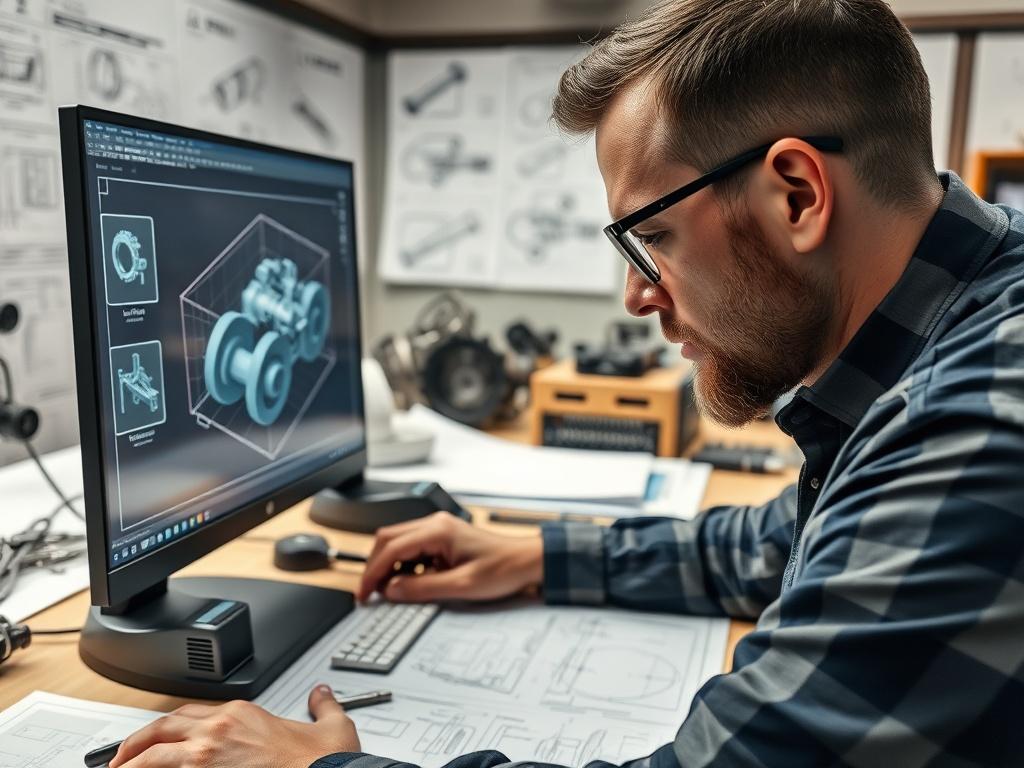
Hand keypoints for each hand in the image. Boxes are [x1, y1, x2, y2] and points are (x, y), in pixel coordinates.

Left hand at [108, 684, 358, 767]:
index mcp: (244, 713)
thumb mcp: (333, 726)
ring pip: (154, 753)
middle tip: (121, 757)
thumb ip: (324, 705)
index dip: (171, 727)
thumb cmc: (323, 762)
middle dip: (137, 742)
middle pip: (164, 727)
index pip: (193, 713)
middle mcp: (221, 728)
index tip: (162, 740)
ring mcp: (210, 754)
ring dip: (129, 762)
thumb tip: (323, 694)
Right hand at [357, 511, 542, 602]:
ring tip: (390, 592)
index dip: (372, 573)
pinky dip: (403, 565)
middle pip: (388, 540)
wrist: (526, 562)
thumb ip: (422, 588)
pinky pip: (412, 548)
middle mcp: (435, 524)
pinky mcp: (443, 538)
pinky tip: (409, 583)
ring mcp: (438, 529)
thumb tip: (391, 591)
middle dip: (375, 567)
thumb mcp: (461, 586)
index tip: (364, 593)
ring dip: (389, 566)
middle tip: (370, 594)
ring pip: (398, 543)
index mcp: (438, 532)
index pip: (391, 549)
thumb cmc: (503, 569)